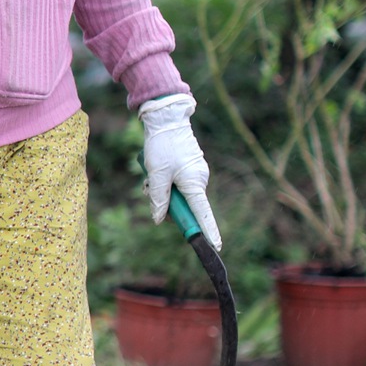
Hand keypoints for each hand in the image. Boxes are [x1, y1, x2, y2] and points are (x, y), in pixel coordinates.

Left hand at [139, 92, 221, 250]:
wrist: (167, 120)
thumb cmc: (162, 146)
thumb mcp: (156, 174)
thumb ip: (159, 198)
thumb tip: (159, 219)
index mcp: (195, 183)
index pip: (203, 213)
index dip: (207, 231)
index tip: (215, 246)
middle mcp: (199, 180)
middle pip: (185, 205)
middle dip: (167, 203)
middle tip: (149, 189)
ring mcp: (195, 173)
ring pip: (178, 193)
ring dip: (162, 190)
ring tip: (150, 174)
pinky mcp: (189, 168)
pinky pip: (177, 183)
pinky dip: (165, 181)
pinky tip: (154, 169)